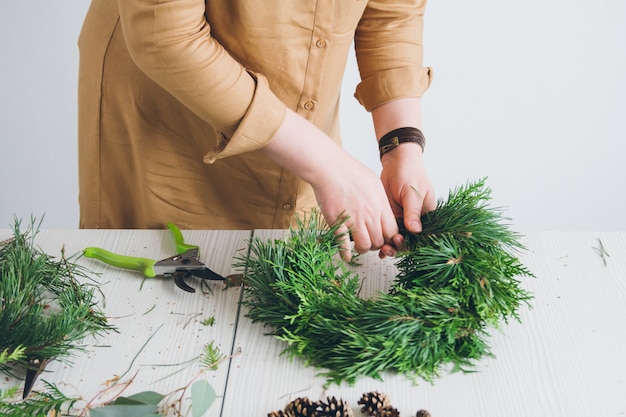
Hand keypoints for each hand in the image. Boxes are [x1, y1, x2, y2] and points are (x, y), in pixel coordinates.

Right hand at [261, 109, 397, 260]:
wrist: (329, 167)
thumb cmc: (350, 171)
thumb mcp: (374, 183)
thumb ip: (381, 201)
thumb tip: (384, 211)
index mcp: (380, 205)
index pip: (392, 231)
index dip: (389, 238)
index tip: (384, 238)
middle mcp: (369, 214)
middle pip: (379, 241)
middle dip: (376, 244)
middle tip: (370, 241)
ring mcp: (353, 219)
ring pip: (365, 246)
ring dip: (362, 249)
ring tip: (358, 244)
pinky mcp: (338, 223)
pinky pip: (344, 245)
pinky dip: (345, 253)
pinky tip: (345, 255)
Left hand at [378, 142, 435, 256]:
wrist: (396, 161)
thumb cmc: (410, 173)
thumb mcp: (412, 192)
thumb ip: (412, 210)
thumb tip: (415, 229)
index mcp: (426, 215)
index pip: (421, 236)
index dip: (410, 244)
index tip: (399, 245)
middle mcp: (414, 220)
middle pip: (408, 240)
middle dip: (397, 247)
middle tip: (387, 249)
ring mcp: (402, 218)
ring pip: (396, 238)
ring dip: (389, 245)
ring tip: (381, 250)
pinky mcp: (390, 215)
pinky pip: (386, 230)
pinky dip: (382, 238)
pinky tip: (376, 245)